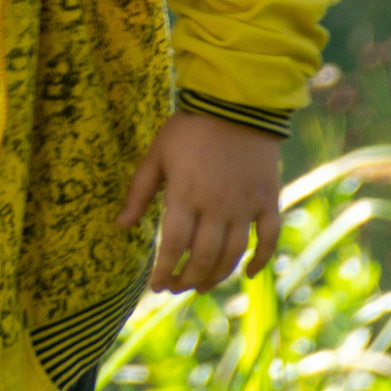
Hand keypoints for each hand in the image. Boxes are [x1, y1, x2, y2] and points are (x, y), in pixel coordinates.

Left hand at [117, 111, 282, 292]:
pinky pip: (269, 238)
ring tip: (202, 286)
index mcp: (185, 195)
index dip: (164, 271)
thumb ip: (139, 192)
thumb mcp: (157, 155)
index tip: (157, 286)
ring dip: (217, 276)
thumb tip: (121, 226)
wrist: (236, 103)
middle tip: (177, 287)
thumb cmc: (189, 128)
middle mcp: (216, 207)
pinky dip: (261, 260)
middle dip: (187, 279)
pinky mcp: (267, 200)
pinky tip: (248, 273)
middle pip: (203, 258)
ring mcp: (244, 206)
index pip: (173, 246)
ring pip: (232, 254)